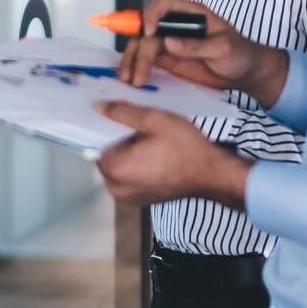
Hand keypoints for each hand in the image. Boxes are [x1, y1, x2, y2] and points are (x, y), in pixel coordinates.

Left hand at [94, 102, 251, 208]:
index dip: (106, 129)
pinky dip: (138, 166)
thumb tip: (99, 108)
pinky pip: (131, 178)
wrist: (211, 174)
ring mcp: (129, 197)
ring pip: (119, 167)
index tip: (119, 121)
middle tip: (141, 129)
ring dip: (129, 154)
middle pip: (106, 156)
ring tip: (151, 141)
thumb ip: (122, 112)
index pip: (95, 145)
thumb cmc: (185, 148)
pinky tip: (156, 154)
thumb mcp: (154, 120)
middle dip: (119, 142)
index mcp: (115, 169)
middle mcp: (117, 188)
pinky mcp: (142, 199)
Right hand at [115, 0, 288, 106]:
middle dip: (137, 48)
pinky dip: (136, 68)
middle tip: (136, 72)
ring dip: (132, 60)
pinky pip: (146, 60)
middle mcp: (176, 25)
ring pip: (141, 44)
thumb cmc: (240, 54)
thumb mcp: (224, 48)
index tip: (149, 32)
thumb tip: (169, 42)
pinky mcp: (167, 59)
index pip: (164, 4)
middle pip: (146, 27)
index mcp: (192, 14)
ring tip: (131, 80)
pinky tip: (132, 79)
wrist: (245, 73)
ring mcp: (170, 42)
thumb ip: (197, 46)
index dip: (152, 14)